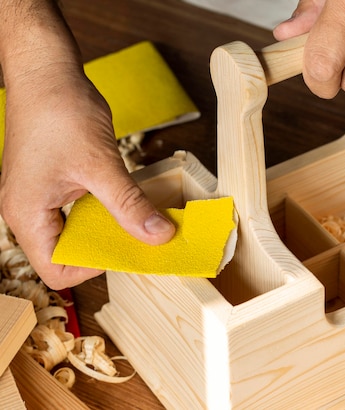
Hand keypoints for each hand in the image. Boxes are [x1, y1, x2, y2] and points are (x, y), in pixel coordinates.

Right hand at [0, 67, 174, 289]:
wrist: (46, 72)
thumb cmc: (60, 112)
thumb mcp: (101, 164)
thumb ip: (129, 204)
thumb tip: (159, 236)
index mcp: (27, 215)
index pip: (56, 269)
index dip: (93, 268)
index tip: (127, 249)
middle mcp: (27, 212)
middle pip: (66, 254)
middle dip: (105, 249)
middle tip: (139, 238)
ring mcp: (39, 197)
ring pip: (75, 232)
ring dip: (107, 229)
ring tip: (138, 220)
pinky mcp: (52, 183)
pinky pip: (78, 211)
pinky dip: (103, 211)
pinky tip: (127, 200)